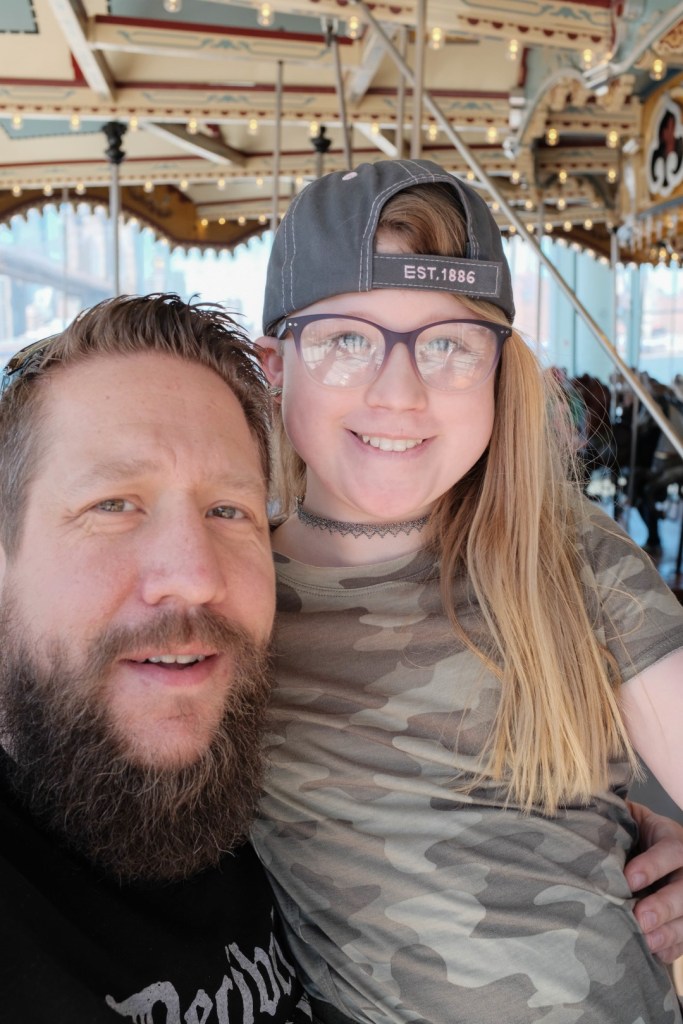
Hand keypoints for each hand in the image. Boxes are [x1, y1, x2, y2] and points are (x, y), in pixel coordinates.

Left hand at [626, 801, 682, 962]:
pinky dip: (672, 947)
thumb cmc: (629, 832)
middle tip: (640, 918)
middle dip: (664, 905)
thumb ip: (614, 816)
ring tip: (646, 941)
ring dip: (670, 932)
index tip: (628, 879)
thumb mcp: (627, 818)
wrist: (646, 847)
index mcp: (672, 838)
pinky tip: (655, 952)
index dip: (653, 866)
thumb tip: (585, 808)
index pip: (672, 851)